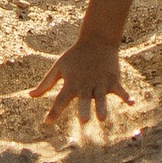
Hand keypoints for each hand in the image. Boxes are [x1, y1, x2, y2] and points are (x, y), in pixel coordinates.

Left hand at [32, 27, 132, 147]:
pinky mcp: (112, 80)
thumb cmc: (74, 57)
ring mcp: (100, 83)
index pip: (60, 99)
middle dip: (84, 109)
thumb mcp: (58, 67)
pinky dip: (126, 96)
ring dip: (102, 107)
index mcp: (71, 83)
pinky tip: (131, 103)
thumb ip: (45, 83)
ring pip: (101, 97)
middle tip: (83, 119)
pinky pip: (120, 90)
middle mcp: (85, 85)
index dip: (54, 111)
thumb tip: (30, 95)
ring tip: (103, 118)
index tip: (47, 123)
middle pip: (84, 99)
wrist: (96, 40)